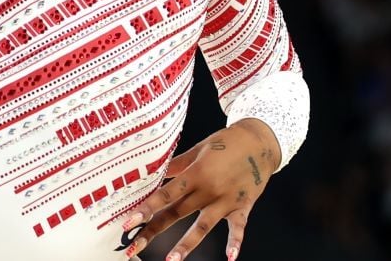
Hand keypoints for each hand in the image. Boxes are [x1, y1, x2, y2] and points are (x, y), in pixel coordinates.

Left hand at [121, 119, 280, 260]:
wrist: (260, 141)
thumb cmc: (227, 142)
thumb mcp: (198, 149)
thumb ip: (177, 165)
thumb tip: (154, 174)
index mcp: (195, 173)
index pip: (166, 194)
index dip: (146, 208)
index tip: (129, 221)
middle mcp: (208, 189)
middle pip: (176, 213)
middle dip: (153, 230)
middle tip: (134, 247)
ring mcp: (225, 200)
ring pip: (202, 226)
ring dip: (186, 244)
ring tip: (171, 259)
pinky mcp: (242, 207)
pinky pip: (238, 228)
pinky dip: (235, 243)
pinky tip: (230, 258)